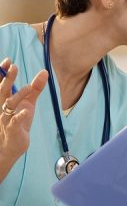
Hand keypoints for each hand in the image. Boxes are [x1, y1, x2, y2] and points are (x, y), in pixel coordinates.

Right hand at [0, 59, 47, 181]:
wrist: (12, 145)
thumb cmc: (18, 121)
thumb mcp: (28, 103)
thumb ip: (35, 88)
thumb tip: (44, 71)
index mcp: (4, 99)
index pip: (1, 84)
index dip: (2, 73)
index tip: (8, 60)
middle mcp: (2, 107)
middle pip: (2, 91)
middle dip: (7, 79)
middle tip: (13, 67)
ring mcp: (5, 119)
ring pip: (9, 105)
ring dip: (18, 96)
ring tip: (29, 87)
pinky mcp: (12, 130)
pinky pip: (15, 122)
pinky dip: (20, 117)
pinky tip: (26, 111)